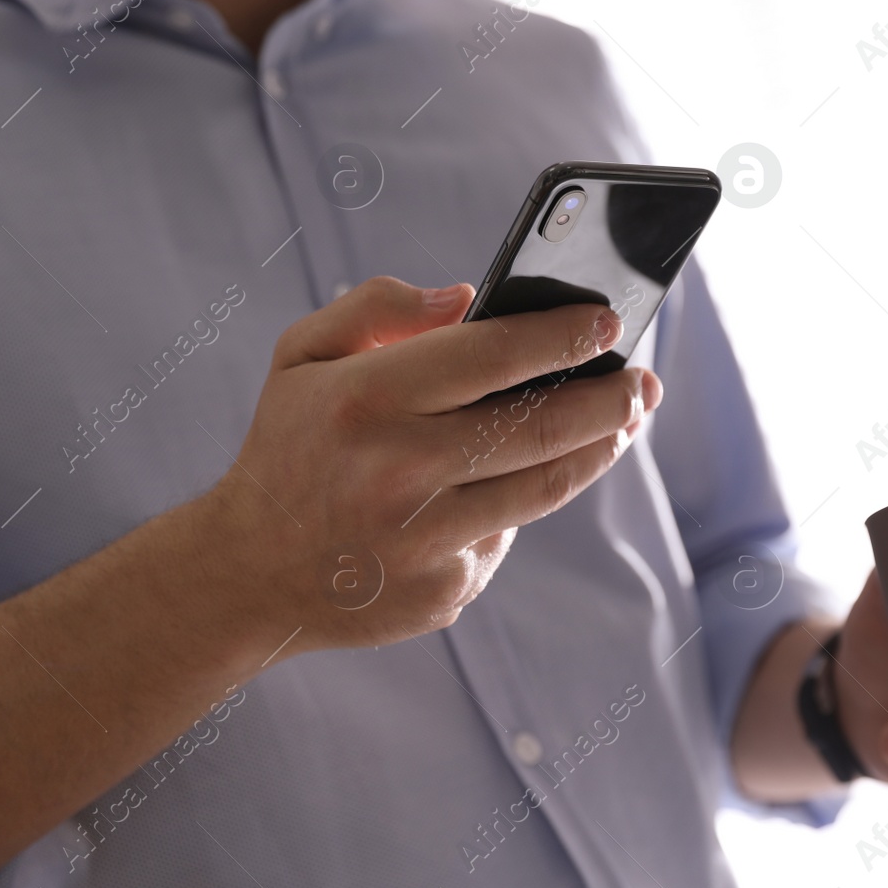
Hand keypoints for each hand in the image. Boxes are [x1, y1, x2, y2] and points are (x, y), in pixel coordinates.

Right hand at [206, 276, 661, 655]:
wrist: (247, 573)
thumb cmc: (289, 448)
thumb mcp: (301, 356)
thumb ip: (377, 308)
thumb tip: (468, 297)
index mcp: (364, 400)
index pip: (492, 353)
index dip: (562, 335)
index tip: (606, 321)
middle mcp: (397, 471)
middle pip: (539, 425)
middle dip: (607, 398)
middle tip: (641, 380)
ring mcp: (423, 539)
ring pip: (545, 487)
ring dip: (598, 450)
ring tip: (623, 422)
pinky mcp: (443, 590)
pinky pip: (508, 533)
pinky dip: (528, 501)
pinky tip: (536, 476)